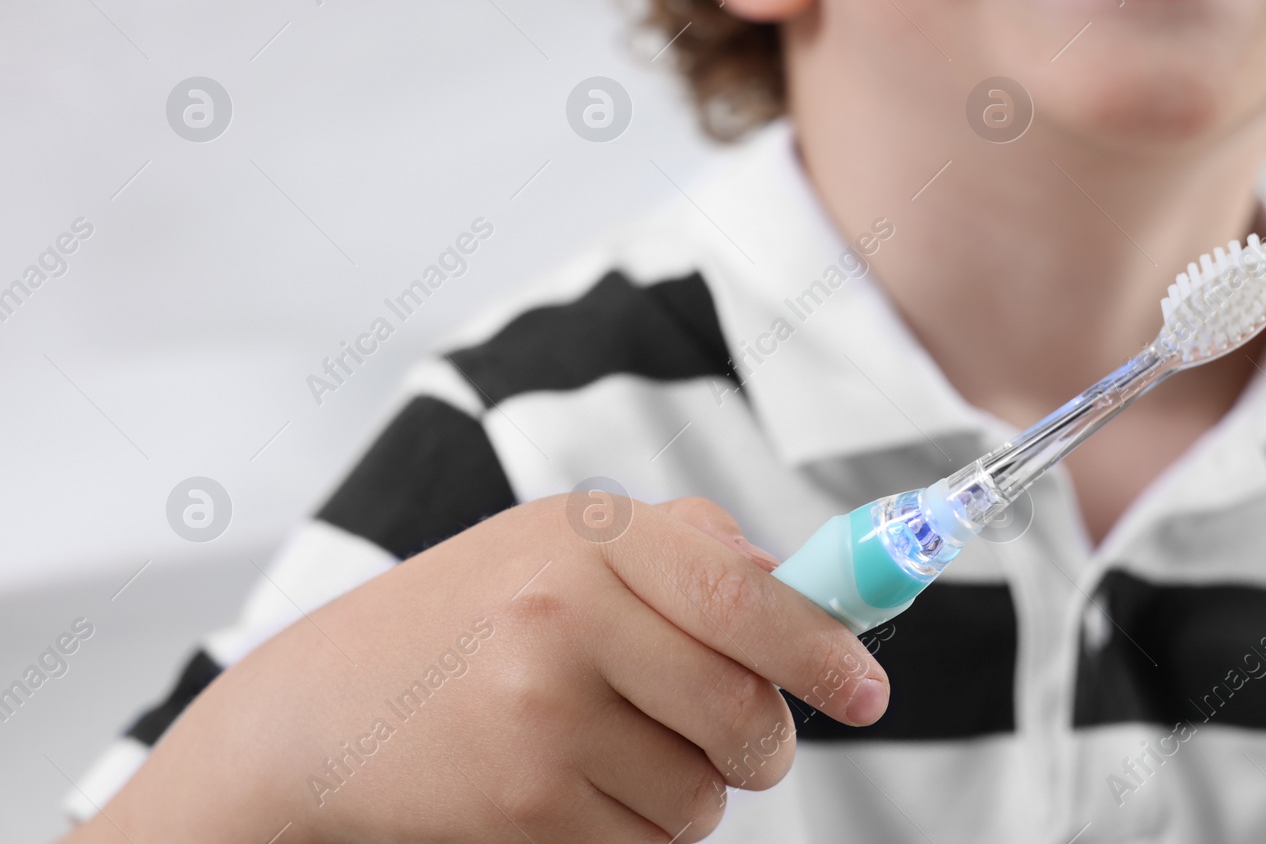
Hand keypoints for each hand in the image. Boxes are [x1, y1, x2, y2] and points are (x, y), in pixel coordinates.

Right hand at [69, 493, 889, 843]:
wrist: (316, 714)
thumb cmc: (463, 623)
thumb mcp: (560, 549)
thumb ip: (687, 554)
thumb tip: (808, 596)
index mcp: (590, 533)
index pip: (747, 595)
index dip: (824, 651)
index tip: (866, 692)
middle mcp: (565, 612)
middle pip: (745, 715)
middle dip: (758, 747)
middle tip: (737, 743)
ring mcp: (538, 712)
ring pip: (702, 797)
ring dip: (686, 794)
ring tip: (606, 754)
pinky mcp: (519, 806)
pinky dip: (629, 834)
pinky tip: (562, 792)